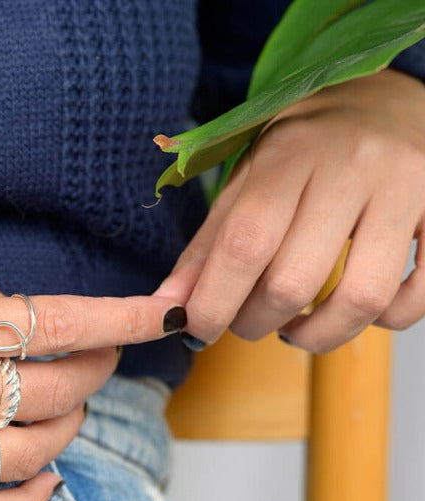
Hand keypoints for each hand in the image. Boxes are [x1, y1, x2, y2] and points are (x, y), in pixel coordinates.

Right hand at [0, 253, 181, 500]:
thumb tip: (13, 310)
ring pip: (29, 455)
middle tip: (101, 361)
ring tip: (67, 411)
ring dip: (67, 430)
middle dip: (96, 372)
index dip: (114, 318)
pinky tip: (47, 484)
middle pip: (50, 391)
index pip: (48, 323)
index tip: (157, 314)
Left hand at [154, 68, 424, 351]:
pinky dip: (384, 322)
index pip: (245, 243)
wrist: (385, 99)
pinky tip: (353, 313)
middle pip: (294, 281)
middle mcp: (353, 167)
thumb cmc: (303, 152)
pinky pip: (419, 296)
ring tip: (294, 328)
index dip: (213, 302)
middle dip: (255, 323)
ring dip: (317, 336)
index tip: (196, 327)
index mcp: (290, 155)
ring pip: (361, 298)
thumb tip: (168, 311)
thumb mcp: (245, 183)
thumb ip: (206, 248)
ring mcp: (407, 189)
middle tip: (247, 321)